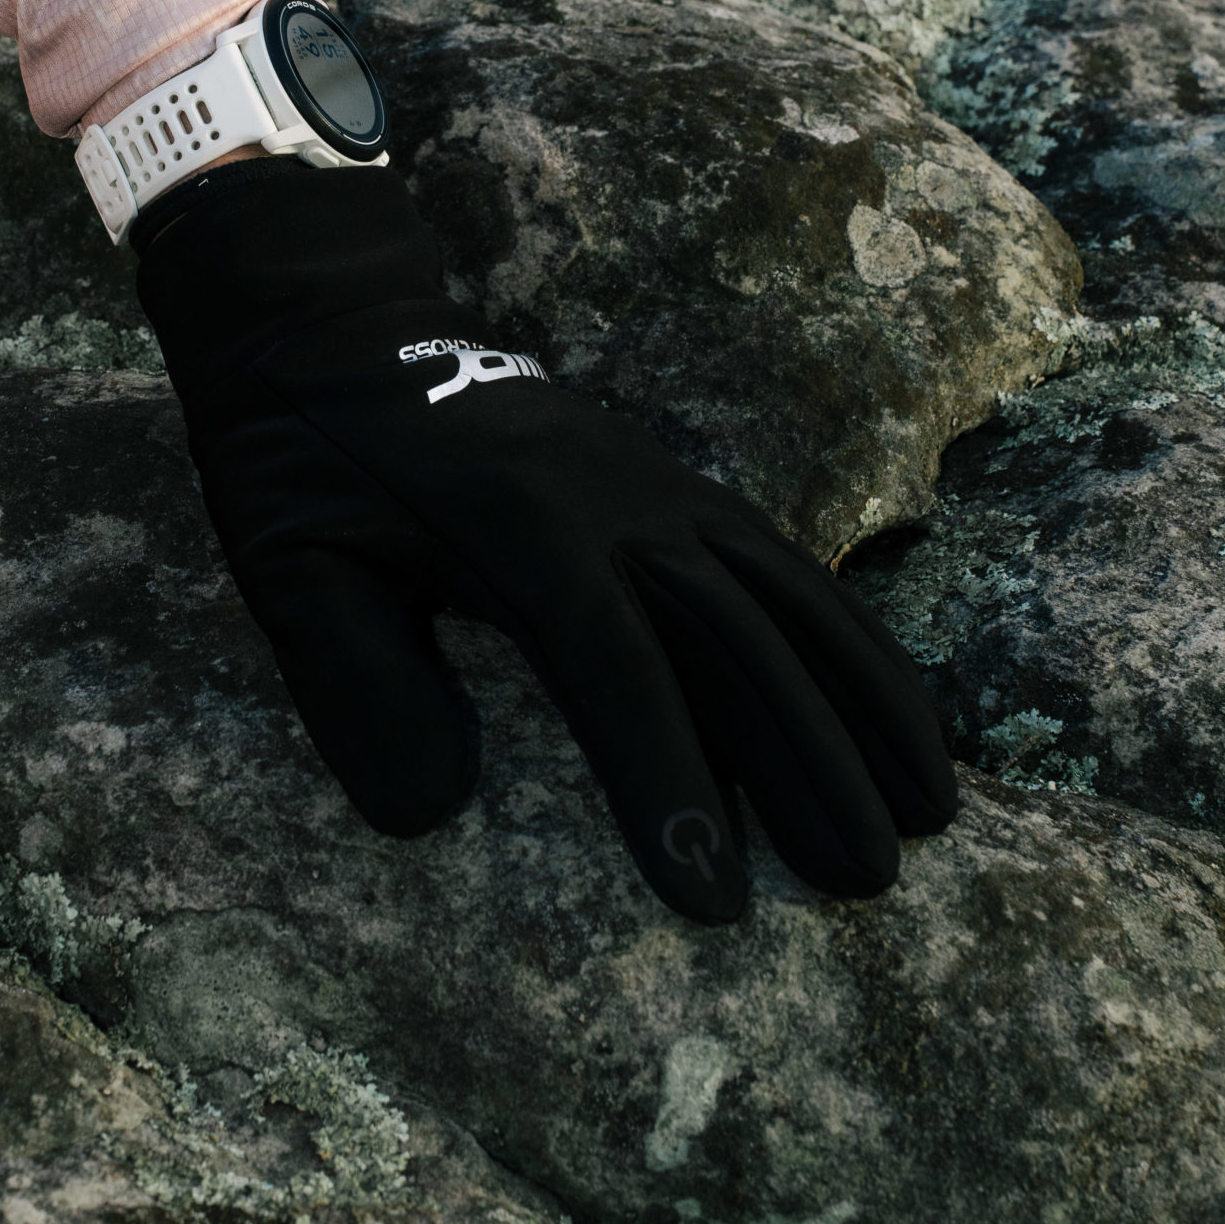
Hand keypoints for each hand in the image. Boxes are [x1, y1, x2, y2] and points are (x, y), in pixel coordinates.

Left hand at [134, 158, 956, 922]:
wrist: (330, 323)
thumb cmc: (303, 457)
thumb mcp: (289, 562)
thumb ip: (354, 682)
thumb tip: (435, 812)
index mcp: (520, 524)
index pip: (615, 667)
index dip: (671, 783)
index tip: (714, 900)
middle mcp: (616, 500)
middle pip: (737, 638)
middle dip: (809, 761)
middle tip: (868, 883)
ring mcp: (656, 485)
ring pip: (790, 593)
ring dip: (867, 697)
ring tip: (935, 809)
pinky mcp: (672, 485)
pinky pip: (782, 565)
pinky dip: (846, 636)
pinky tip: (891, 710)